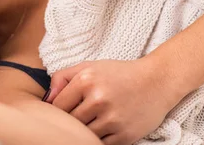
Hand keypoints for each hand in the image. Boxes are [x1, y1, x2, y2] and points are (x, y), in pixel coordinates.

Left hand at [45, 58, 181, 144]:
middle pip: (70, 122)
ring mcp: (112, 120)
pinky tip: (104, 127)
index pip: (57, 105)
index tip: (64, 109)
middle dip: (71, 121)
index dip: (57, 110)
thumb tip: (46, 98)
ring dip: (84, 130)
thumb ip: (63, 77)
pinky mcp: (124, 135)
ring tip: (92, 120)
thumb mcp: (90, 66)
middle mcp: (99, 99)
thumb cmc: (119, 74)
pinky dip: (99, 139)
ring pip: (83, 135)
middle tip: (79, 115)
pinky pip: (100, 144)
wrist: (157, 81)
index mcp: (87, 80)